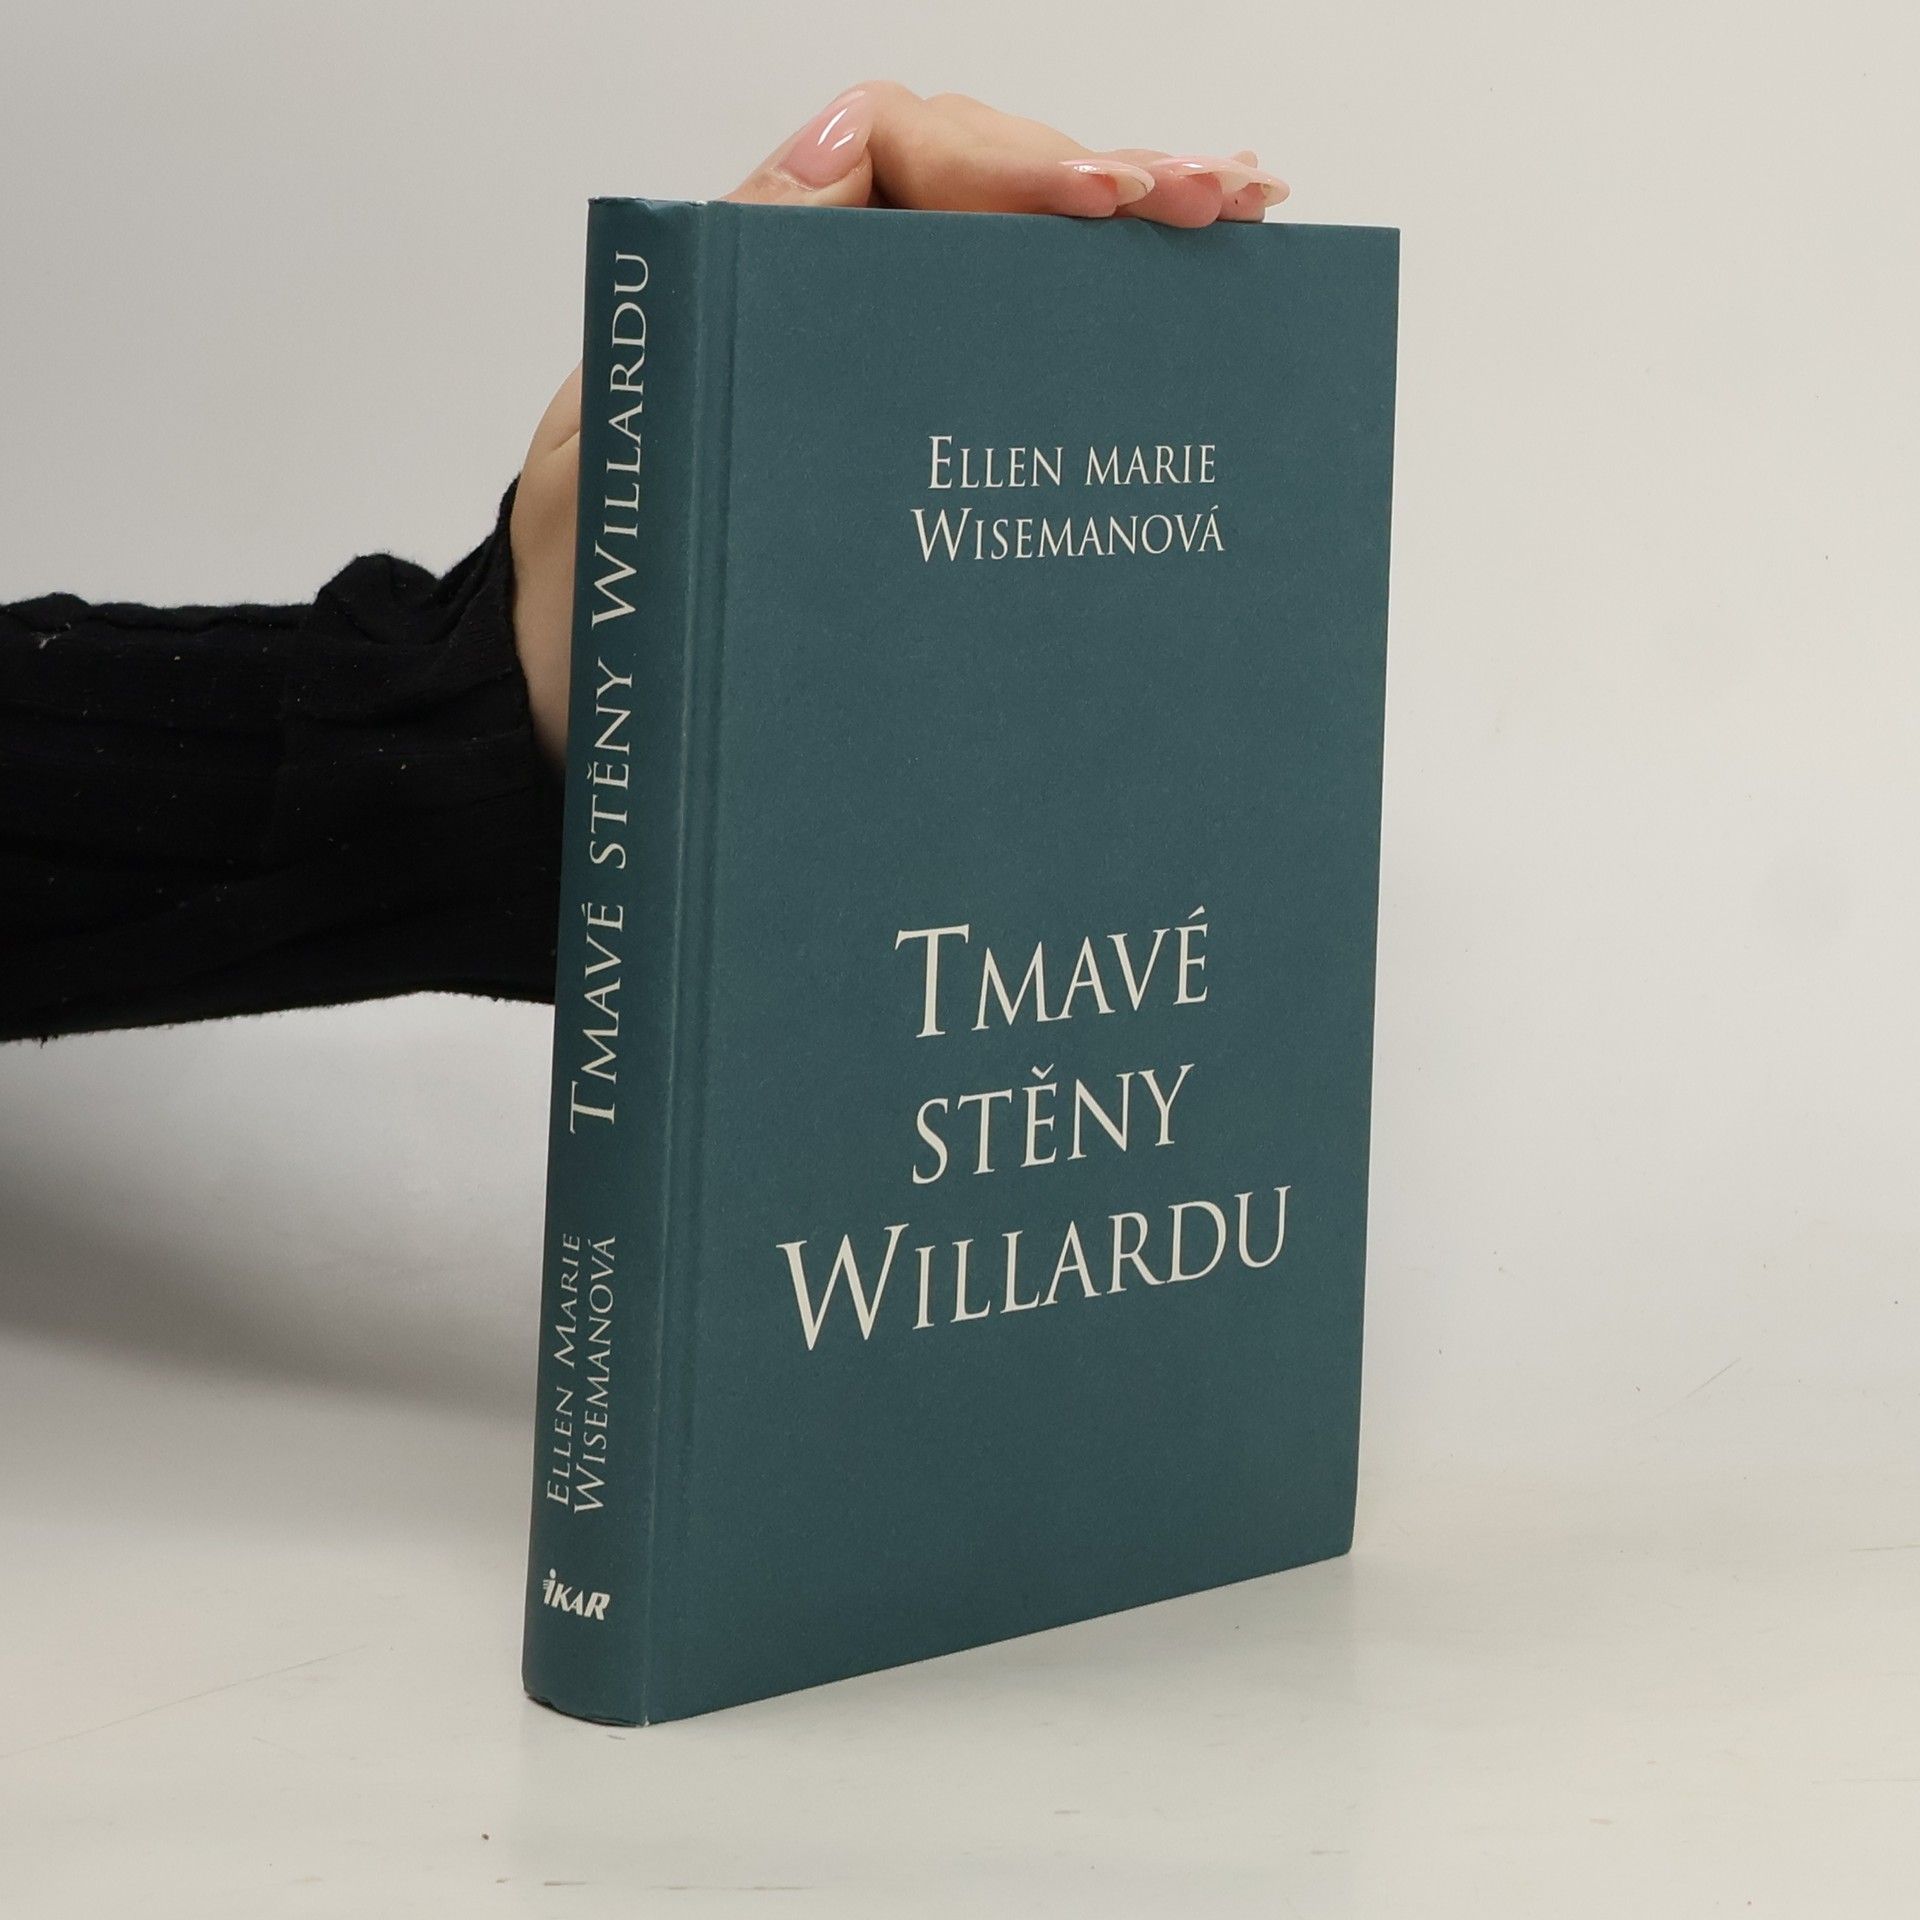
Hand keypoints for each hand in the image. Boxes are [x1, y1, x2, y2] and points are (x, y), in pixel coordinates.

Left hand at [510, 84, 1286, 758]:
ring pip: (1011, 282)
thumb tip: (835, 147)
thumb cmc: (584, 620)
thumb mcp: (604, 460)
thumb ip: (699, 311)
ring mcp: (873, 393)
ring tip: (1235, 225)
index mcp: (740, 297)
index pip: (888, 157)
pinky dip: (1105, 338)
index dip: (1004, 160)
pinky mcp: (912, 469)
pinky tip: (1188, 313)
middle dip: (1104, 184)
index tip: (1096, 204)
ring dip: (1127, 246)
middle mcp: (818, 325)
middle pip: (977, 199)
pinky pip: (1014, 378)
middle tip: (1216, 202)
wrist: (585, 734)